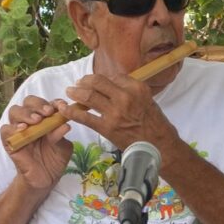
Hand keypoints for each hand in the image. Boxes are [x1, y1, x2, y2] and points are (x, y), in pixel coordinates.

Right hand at [0, 96, 72, 190]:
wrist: (45, 179)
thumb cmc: (54, 160)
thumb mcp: (63, 147)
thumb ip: (61, 136)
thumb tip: (65, 125)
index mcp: (45, 118)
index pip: (46, 103)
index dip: (54, 102)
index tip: (62, 106)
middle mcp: (31, 120)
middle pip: (28, 102)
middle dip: (38, 104)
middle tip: (48, 112)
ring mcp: (19, 130)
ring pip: (15, 111)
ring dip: (26, 113)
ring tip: (36, 120)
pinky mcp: (10, 141)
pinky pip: (6, 130)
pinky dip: (13, 128)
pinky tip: (23, 130)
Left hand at [64, 72, 178, 152]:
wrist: (159, 146)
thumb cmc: (155, 124)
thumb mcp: (147, 100)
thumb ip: (130, 91)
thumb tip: (113, 86)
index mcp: (136, 88)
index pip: (113, 76)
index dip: (101, 78)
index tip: (95, 82)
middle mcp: (125, 97)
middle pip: (97, 82)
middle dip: (85, 81)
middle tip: (79, 83)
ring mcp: (115, 112)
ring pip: (88, 96)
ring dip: (75, 92)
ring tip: (70, 92)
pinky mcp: (107, 127)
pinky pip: (84, 117)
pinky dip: (71, 112)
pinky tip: (64, 110)